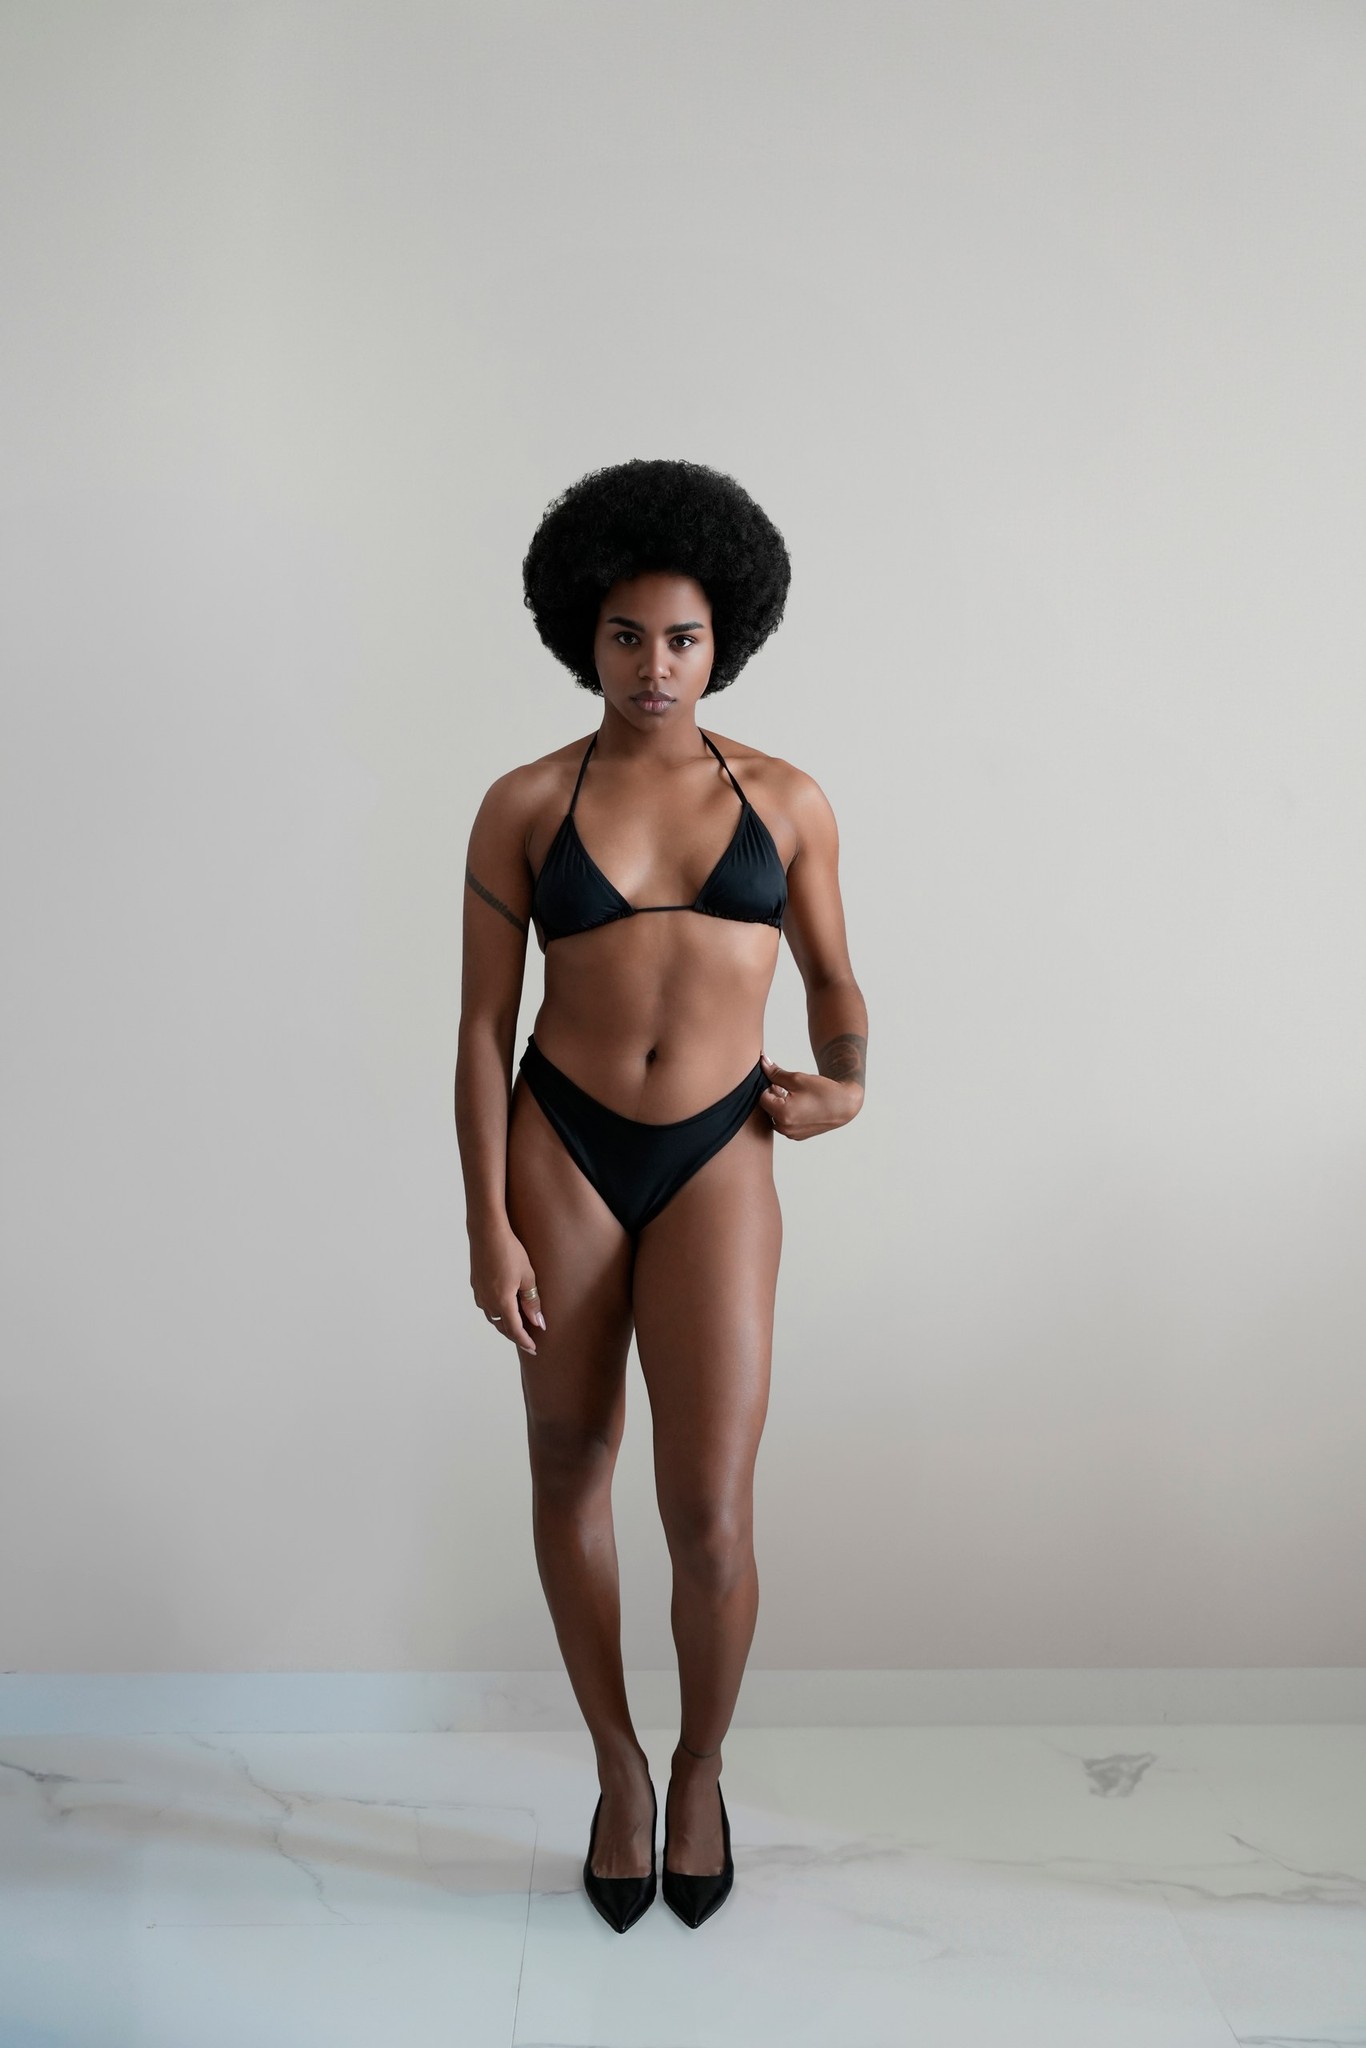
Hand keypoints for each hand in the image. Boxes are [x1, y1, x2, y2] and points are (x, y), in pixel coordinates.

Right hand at [468, 1224, 545, 1355]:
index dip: (525, 1341)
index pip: (515, 1330)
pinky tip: (505, 1305)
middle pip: (502, 1326)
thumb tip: (539, 1322)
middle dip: (515, 1334)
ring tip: (519, 1323)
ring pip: (493, 1316)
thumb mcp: (527, 1277)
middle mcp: (487, 1302)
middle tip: (529, 1339)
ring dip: (505, 1323)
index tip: (533, 1349)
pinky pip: (487, 1305)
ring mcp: (479, 1294)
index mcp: (502, 1302)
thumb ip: (532, 1302)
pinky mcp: (476, 1285)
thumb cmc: (510, 1251)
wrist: (486, 1232)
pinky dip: (497, 1311)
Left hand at [758, 1052, 863, 1139]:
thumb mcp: (797, 1078)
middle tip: (786, 1087)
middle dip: (773, 1096)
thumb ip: (775, 1073)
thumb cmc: (823, 1091)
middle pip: (767, 1108)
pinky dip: (786, 1114)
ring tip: (794, 1096)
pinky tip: (799, 1105)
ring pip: (774, 1116)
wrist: (844, 1105)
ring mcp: (791, 1134)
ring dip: (778, 1105)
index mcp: (783, 1114)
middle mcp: (784, 1128)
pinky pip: (783, 1123)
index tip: (777, 1080)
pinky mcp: (797, 1136)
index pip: (761, 1097)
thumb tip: (762, 1062)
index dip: (767, 1086)